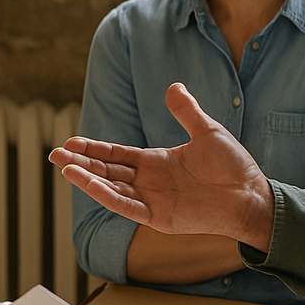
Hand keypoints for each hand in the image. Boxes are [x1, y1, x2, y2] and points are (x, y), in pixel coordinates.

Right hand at [49, 82, 275, 249]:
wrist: (251, 195)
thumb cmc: (233, 166)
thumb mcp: (207, 131)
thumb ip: (186, 112)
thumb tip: (173, 86)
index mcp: (155, 161)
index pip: (116, 154)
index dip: (93, 148)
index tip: (70, 142)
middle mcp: (149, 181)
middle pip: (106, 170)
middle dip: (80, 163)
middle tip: (53, 155)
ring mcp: (152, 200)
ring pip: (111, 188)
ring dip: (88, 179)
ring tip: (64, 168)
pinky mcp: (160, 218)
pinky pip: (128, 207)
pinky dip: (107, 197)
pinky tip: (90, 185)